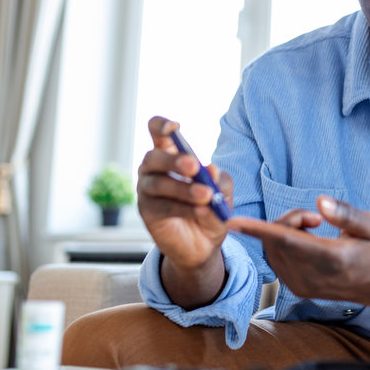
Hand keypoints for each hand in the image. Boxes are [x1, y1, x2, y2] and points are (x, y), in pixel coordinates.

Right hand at [137, 116, 233, 274]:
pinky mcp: (147, 212)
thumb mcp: (222, 191)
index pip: (157, 131)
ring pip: (159, 184)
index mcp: (170, 153)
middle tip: (194, 166)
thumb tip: (211, 170)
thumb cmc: (211, 207)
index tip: (175, 127)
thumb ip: (219, 180)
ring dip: (184, 189)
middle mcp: (153, 169)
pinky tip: (201, 210)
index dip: (161, 126)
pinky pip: (163, 206)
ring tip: (206, 195)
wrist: (204, 244)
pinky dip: (183, 207)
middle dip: (174, 160)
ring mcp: (147, 190)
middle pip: (154, 157)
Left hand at [227, 196, 369, 303]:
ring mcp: (303, 286)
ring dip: (284, 230)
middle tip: (316, 218)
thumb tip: (320, 202)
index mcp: (332, 259)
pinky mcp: (297, 289)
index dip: (259, 229)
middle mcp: (313, 277)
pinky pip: (275, 259)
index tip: (233, 221)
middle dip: (288, 219)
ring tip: (314, 228)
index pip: (287, 241)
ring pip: (272, 249)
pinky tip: (306, 241)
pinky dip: (282, 243)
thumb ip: (346, 213)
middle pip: (277, 239)